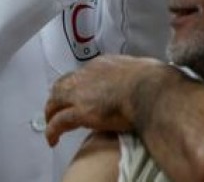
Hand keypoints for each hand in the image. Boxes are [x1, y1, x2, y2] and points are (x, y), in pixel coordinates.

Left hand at [44, 54, 166, 145]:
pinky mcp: (80, 112)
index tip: (78, 95)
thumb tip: (141, 80)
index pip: (82, 74)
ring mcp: (80, 94)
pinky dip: (52, 130)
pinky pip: (59, 122)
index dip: (77, 85)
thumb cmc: (153, 80)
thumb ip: (134, 75)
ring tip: (50, 124)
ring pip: (55, 102)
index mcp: (101, 65)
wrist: (150, 89)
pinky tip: (52, 139)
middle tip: (57, 108)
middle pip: (62, 85)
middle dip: (57, 97)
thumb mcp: (141, 69)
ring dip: (51, 113)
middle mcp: (86, 76)